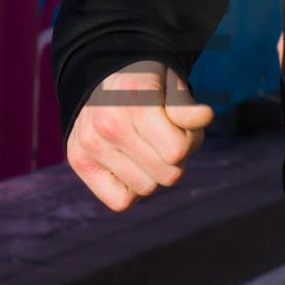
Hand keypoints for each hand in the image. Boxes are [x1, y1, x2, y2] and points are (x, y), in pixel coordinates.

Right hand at [66, 60, 213, 213]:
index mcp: (135, 103)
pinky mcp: (78, 161)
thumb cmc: (151, 88)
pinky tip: (129, 163)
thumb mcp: (174, 88)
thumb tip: (205, 116)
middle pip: (167, 175)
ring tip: (145, 147)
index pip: (177, 152)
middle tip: (163, 137)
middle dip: (175, 158)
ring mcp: (89, 145)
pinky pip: (120, 202)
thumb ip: (188, 107)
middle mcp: (107, 125)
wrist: (109, 81)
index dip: (189, 140)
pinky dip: (131, 189)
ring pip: (146, 188)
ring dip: (153, 172)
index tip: (179, 125)